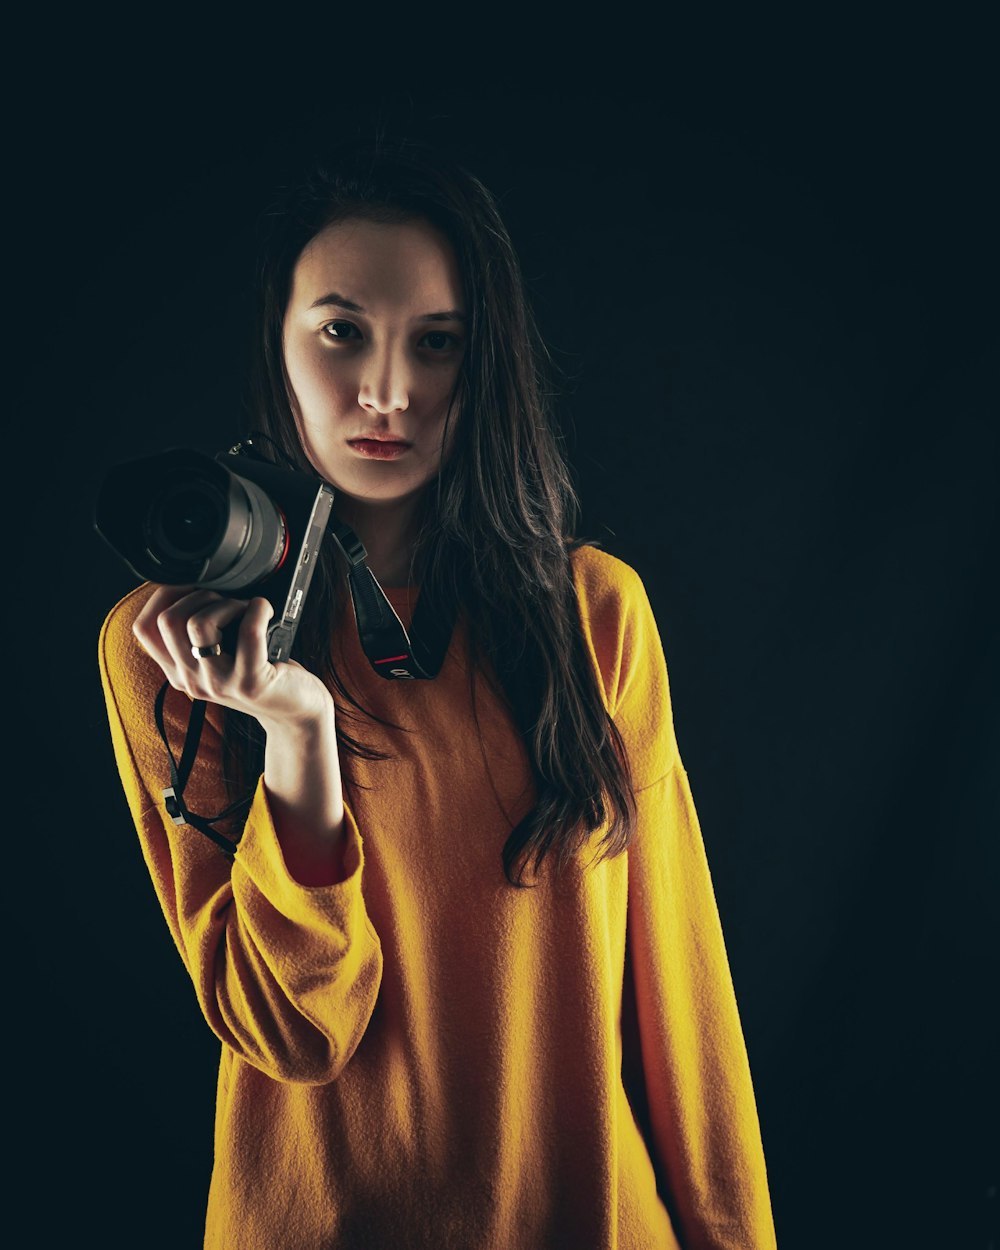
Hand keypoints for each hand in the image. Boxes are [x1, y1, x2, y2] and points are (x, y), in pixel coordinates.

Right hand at [132, 585, 334, 732]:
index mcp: (178, 671)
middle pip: (167, 621)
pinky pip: (248, 632)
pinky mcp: (251, 682)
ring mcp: (218, 684)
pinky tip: (265, 609)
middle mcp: (191, 681)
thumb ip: (198, 635)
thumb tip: (192, 584)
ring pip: (198, 624)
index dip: (162, 595)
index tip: (190, 584)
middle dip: (197, 595)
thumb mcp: (218, 657)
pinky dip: (258, 609)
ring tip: (245, 609)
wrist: (296, 711)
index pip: (144, 628)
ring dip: (225, 603)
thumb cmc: (261, 672)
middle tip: (226, 600)